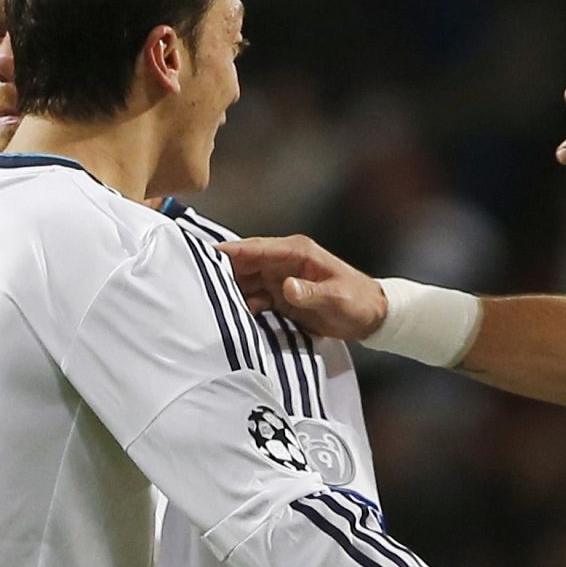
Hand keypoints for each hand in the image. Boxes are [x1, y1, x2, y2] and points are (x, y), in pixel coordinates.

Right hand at [218, 236, 387, 340]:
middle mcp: (284, 262)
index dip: (229, 252)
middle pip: (243, 264)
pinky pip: (254, 298)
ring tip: (203, 304)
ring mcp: (281, 279)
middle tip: (193, 285)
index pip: (255, 249)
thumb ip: (311, 293)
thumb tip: (286, 287)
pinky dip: (242, 306)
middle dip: (220, 273)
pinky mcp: (281, 297)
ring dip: (228, 292)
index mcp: (297, 252)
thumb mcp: (337, 298)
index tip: (202, 256)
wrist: (372, 317)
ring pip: (245, 282)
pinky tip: (228, 317)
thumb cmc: (359, 302)